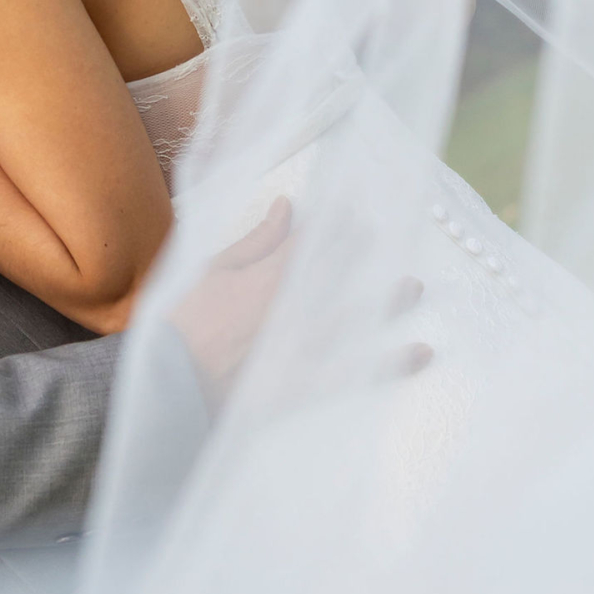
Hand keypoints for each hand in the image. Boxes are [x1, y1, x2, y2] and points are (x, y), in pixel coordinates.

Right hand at [168, 199, 431, 408]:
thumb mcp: (212, 269)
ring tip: (414, 287)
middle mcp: (296, 310)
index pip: (316, 243)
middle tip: (393, 236)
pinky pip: (359, 373)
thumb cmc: (183, 323)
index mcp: (270, 278)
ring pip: (357, 319)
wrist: (171, 385)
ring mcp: (306, 348)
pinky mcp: (309, 384)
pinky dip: (392, 365)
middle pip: (342, 276)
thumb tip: (287, 207)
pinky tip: (422, 353)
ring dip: (388, 302)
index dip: (340, 226)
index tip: (358, 210)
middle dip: (367, 255)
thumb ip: (255, 241)